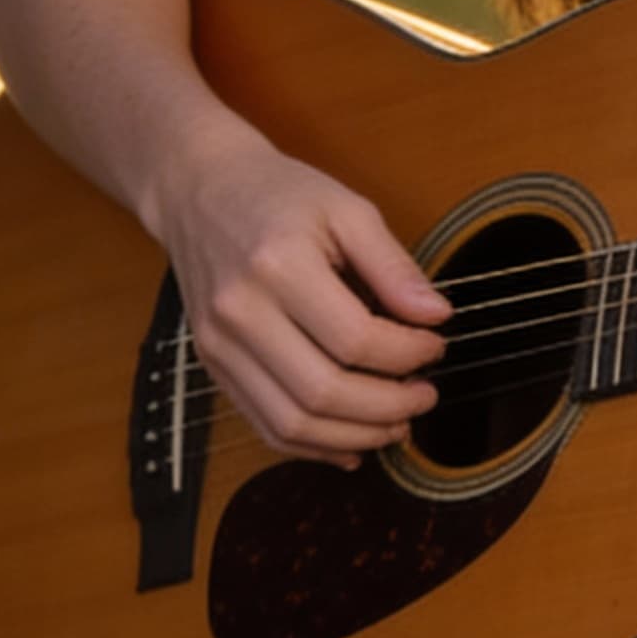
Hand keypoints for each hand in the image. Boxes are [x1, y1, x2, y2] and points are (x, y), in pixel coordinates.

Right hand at [157, 119, 450, 460]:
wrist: (200, 191)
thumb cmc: (279, 195)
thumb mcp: (347, 209)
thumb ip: (393, 265)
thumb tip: (436, 317)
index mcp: (278, 264)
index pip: (355, 339)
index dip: (407, 354)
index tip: (435, 345)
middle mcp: (240, 311)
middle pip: (322, 392)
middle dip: (388, 407)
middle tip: (425, 395)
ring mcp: (220, 344)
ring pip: (291, 422)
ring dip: (355, 437)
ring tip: (396, 423)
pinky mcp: (212, 364)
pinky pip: (264, 425)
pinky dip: (314, 446)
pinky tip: (352, 444)